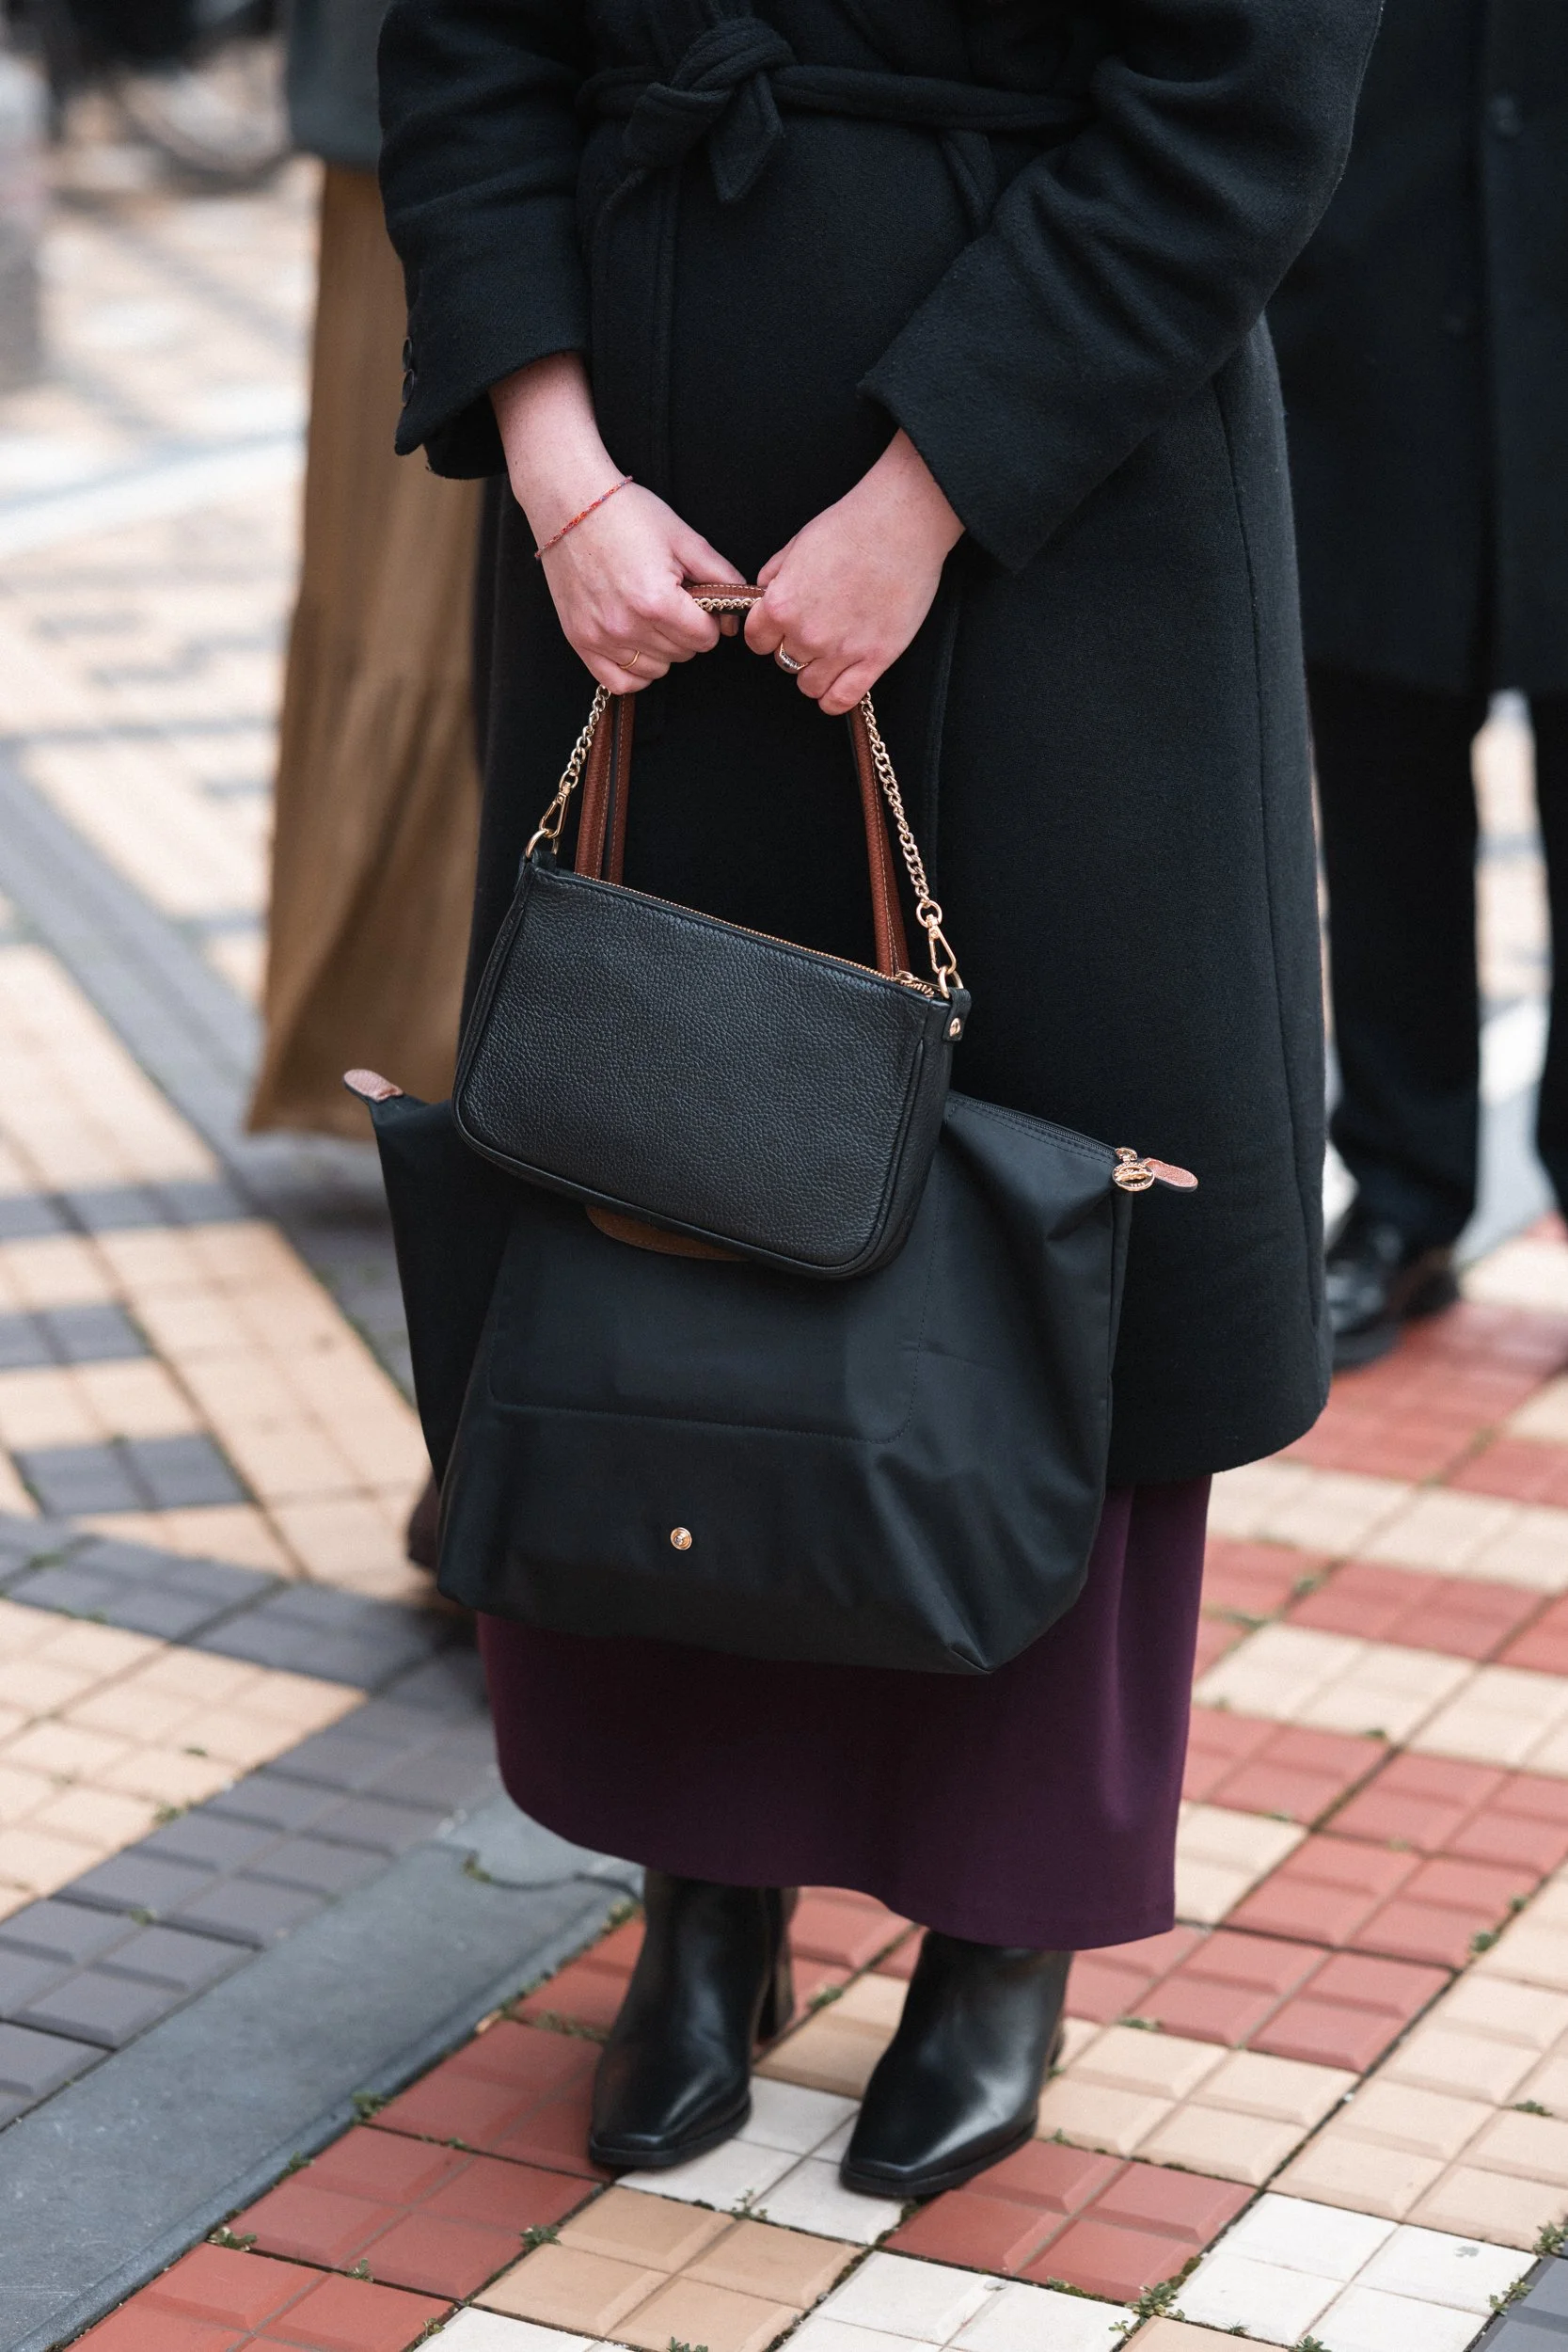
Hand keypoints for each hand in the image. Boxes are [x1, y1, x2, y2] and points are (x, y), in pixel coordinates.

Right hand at [539, 481, 743, 692]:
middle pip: (682, 654)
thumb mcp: (684, 538)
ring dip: (662, 649)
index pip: (705, 638)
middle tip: (671, 600)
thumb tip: (733, 618)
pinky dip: (635, 671)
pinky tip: (638, 645)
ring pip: (656, 670)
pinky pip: (619, 682)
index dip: (708, 619)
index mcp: (656, 601)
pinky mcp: (580, 641)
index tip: (696, 600)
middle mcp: (626, 626)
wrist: (569, 503)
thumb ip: (722, 577)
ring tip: (651, 615)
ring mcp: (600, 637)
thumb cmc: (627, 514)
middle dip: (686, 631)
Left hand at [745, 431, 963, 713]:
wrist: (902, 523)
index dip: (767, 632)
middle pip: (783, 662)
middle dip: (794, 647)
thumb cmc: (851, 525)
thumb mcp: (797, 544)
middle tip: (815, 628)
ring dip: (814, 672)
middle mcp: (806, 633)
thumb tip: (763, 597)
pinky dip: (834, 697)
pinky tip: (839, 682)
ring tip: (830, 652)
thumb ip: (775, 577)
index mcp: (781, 604)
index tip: (781, 625)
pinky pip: (841, 700)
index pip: (756, 640)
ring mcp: (841, 650)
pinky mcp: (875, 659)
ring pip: (809, 685)